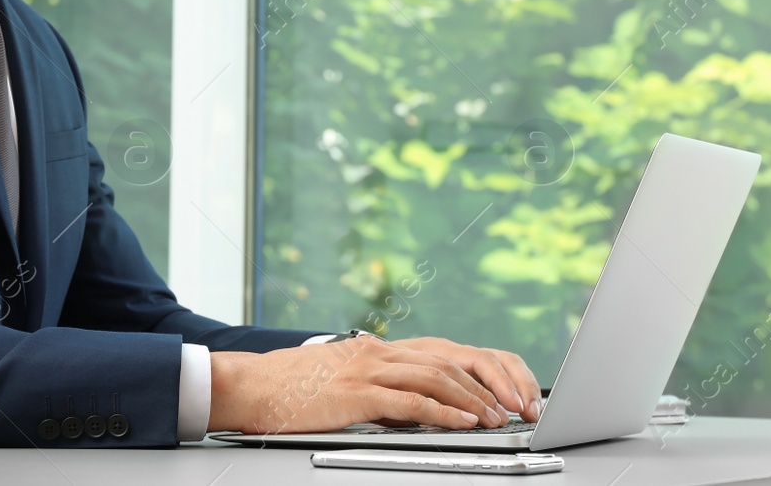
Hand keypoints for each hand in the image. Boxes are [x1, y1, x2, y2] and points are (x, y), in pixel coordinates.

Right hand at [207, 335, 540, 434]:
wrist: (253, 385)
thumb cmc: (294, 388)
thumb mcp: (348, 382)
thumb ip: (384, 390)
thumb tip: (419, 411)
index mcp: (382, 348)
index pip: (448, 352)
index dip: (483, 370)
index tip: (508, 391)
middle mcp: (381, 351)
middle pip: (451, 360)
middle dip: (490, 384)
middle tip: (517, 406)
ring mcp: (370, 369)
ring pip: (438, 377)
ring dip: (474, 400)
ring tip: (498, 418)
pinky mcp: (358, 393)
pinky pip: (411, 401)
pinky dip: (443, 412)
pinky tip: (464, 423)